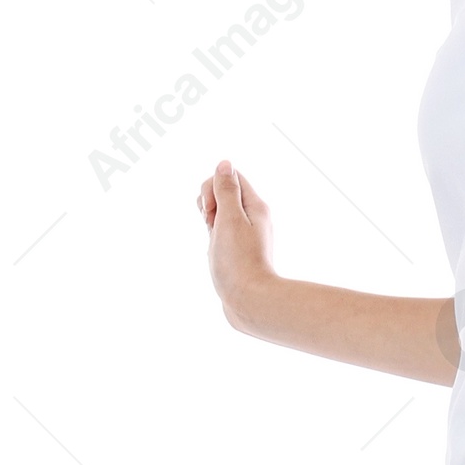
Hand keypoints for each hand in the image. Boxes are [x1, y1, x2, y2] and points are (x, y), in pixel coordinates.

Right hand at [197, 160, 275, 329]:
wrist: (249, 300)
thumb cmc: (238, 261)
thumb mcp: (230, 219)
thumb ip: (225, 190)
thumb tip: (224, 164)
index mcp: (256, 206)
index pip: (230, 177)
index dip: (213, 187)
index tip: (212, 211)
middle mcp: (253, 217)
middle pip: (223, 191)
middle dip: (208, 202)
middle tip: (212, 225)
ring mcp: (244, 234)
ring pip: (219, 211)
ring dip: (208, 219)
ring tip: (212, 238)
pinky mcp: (236, 249)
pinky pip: (219, 231)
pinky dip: (211, 235)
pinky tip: (214, 249)